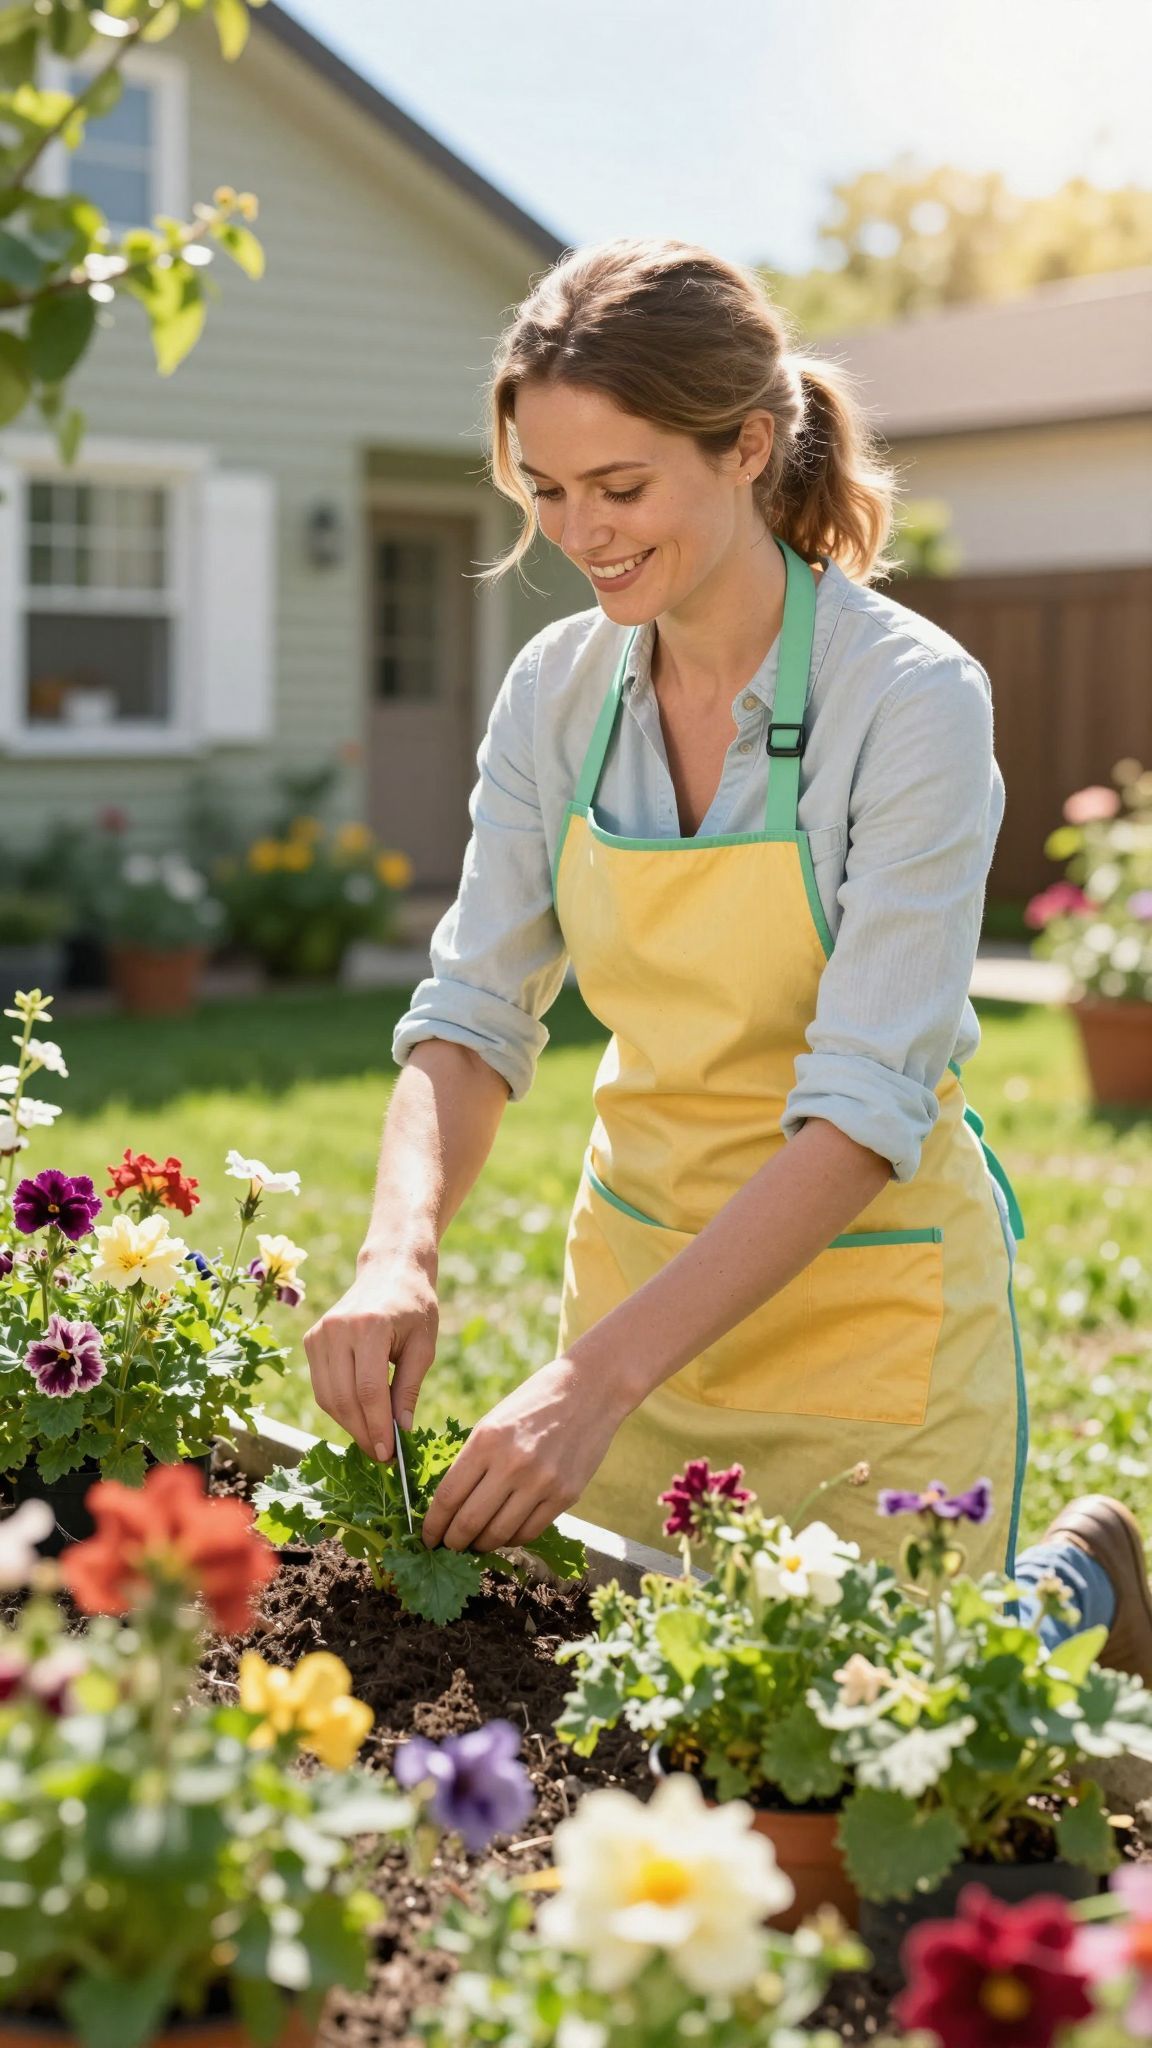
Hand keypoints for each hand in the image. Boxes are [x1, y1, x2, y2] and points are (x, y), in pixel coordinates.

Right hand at [303, 1252, 437, 1461]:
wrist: (390, 1270)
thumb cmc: (415, 1308)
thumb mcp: (423, 1346)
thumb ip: (409, 1389)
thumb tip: (402, 1433)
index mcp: (369, 1327)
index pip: (368, 1390)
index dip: (377, 1426)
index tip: (390, 1454)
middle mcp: (337, 1329)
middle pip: (342, 1398)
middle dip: (362, 1433)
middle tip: (382, 1456)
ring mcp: (319, 1333)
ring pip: (326, 1397)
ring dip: (349, 1425)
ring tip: (373, 1440)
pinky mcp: (311, 1339)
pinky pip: (321, 1386)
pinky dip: (338, 1407)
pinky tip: (360, 1416)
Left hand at [420, 1356, 625, 1552]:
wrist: (590, 1389)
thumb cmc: (533, 1403)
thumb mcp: (493, 1423)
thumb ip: (472, 1462)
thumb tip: (449, 1507)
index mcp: (487, 1440)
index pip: (448, 1497)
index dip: (432, 1525)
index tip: (427, 1537)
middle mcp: (512, 1463)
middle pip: (469, 1522)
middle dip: (452, 1542)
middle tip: (448, 1547)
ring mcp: (542, 1482)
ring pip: (499, 1534)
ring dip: (481, 1546)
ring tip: (475, 1543)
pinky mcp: (565, 1495)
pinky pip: (529, 1532)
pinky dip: (511, 1540)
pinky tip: (504, 1534)